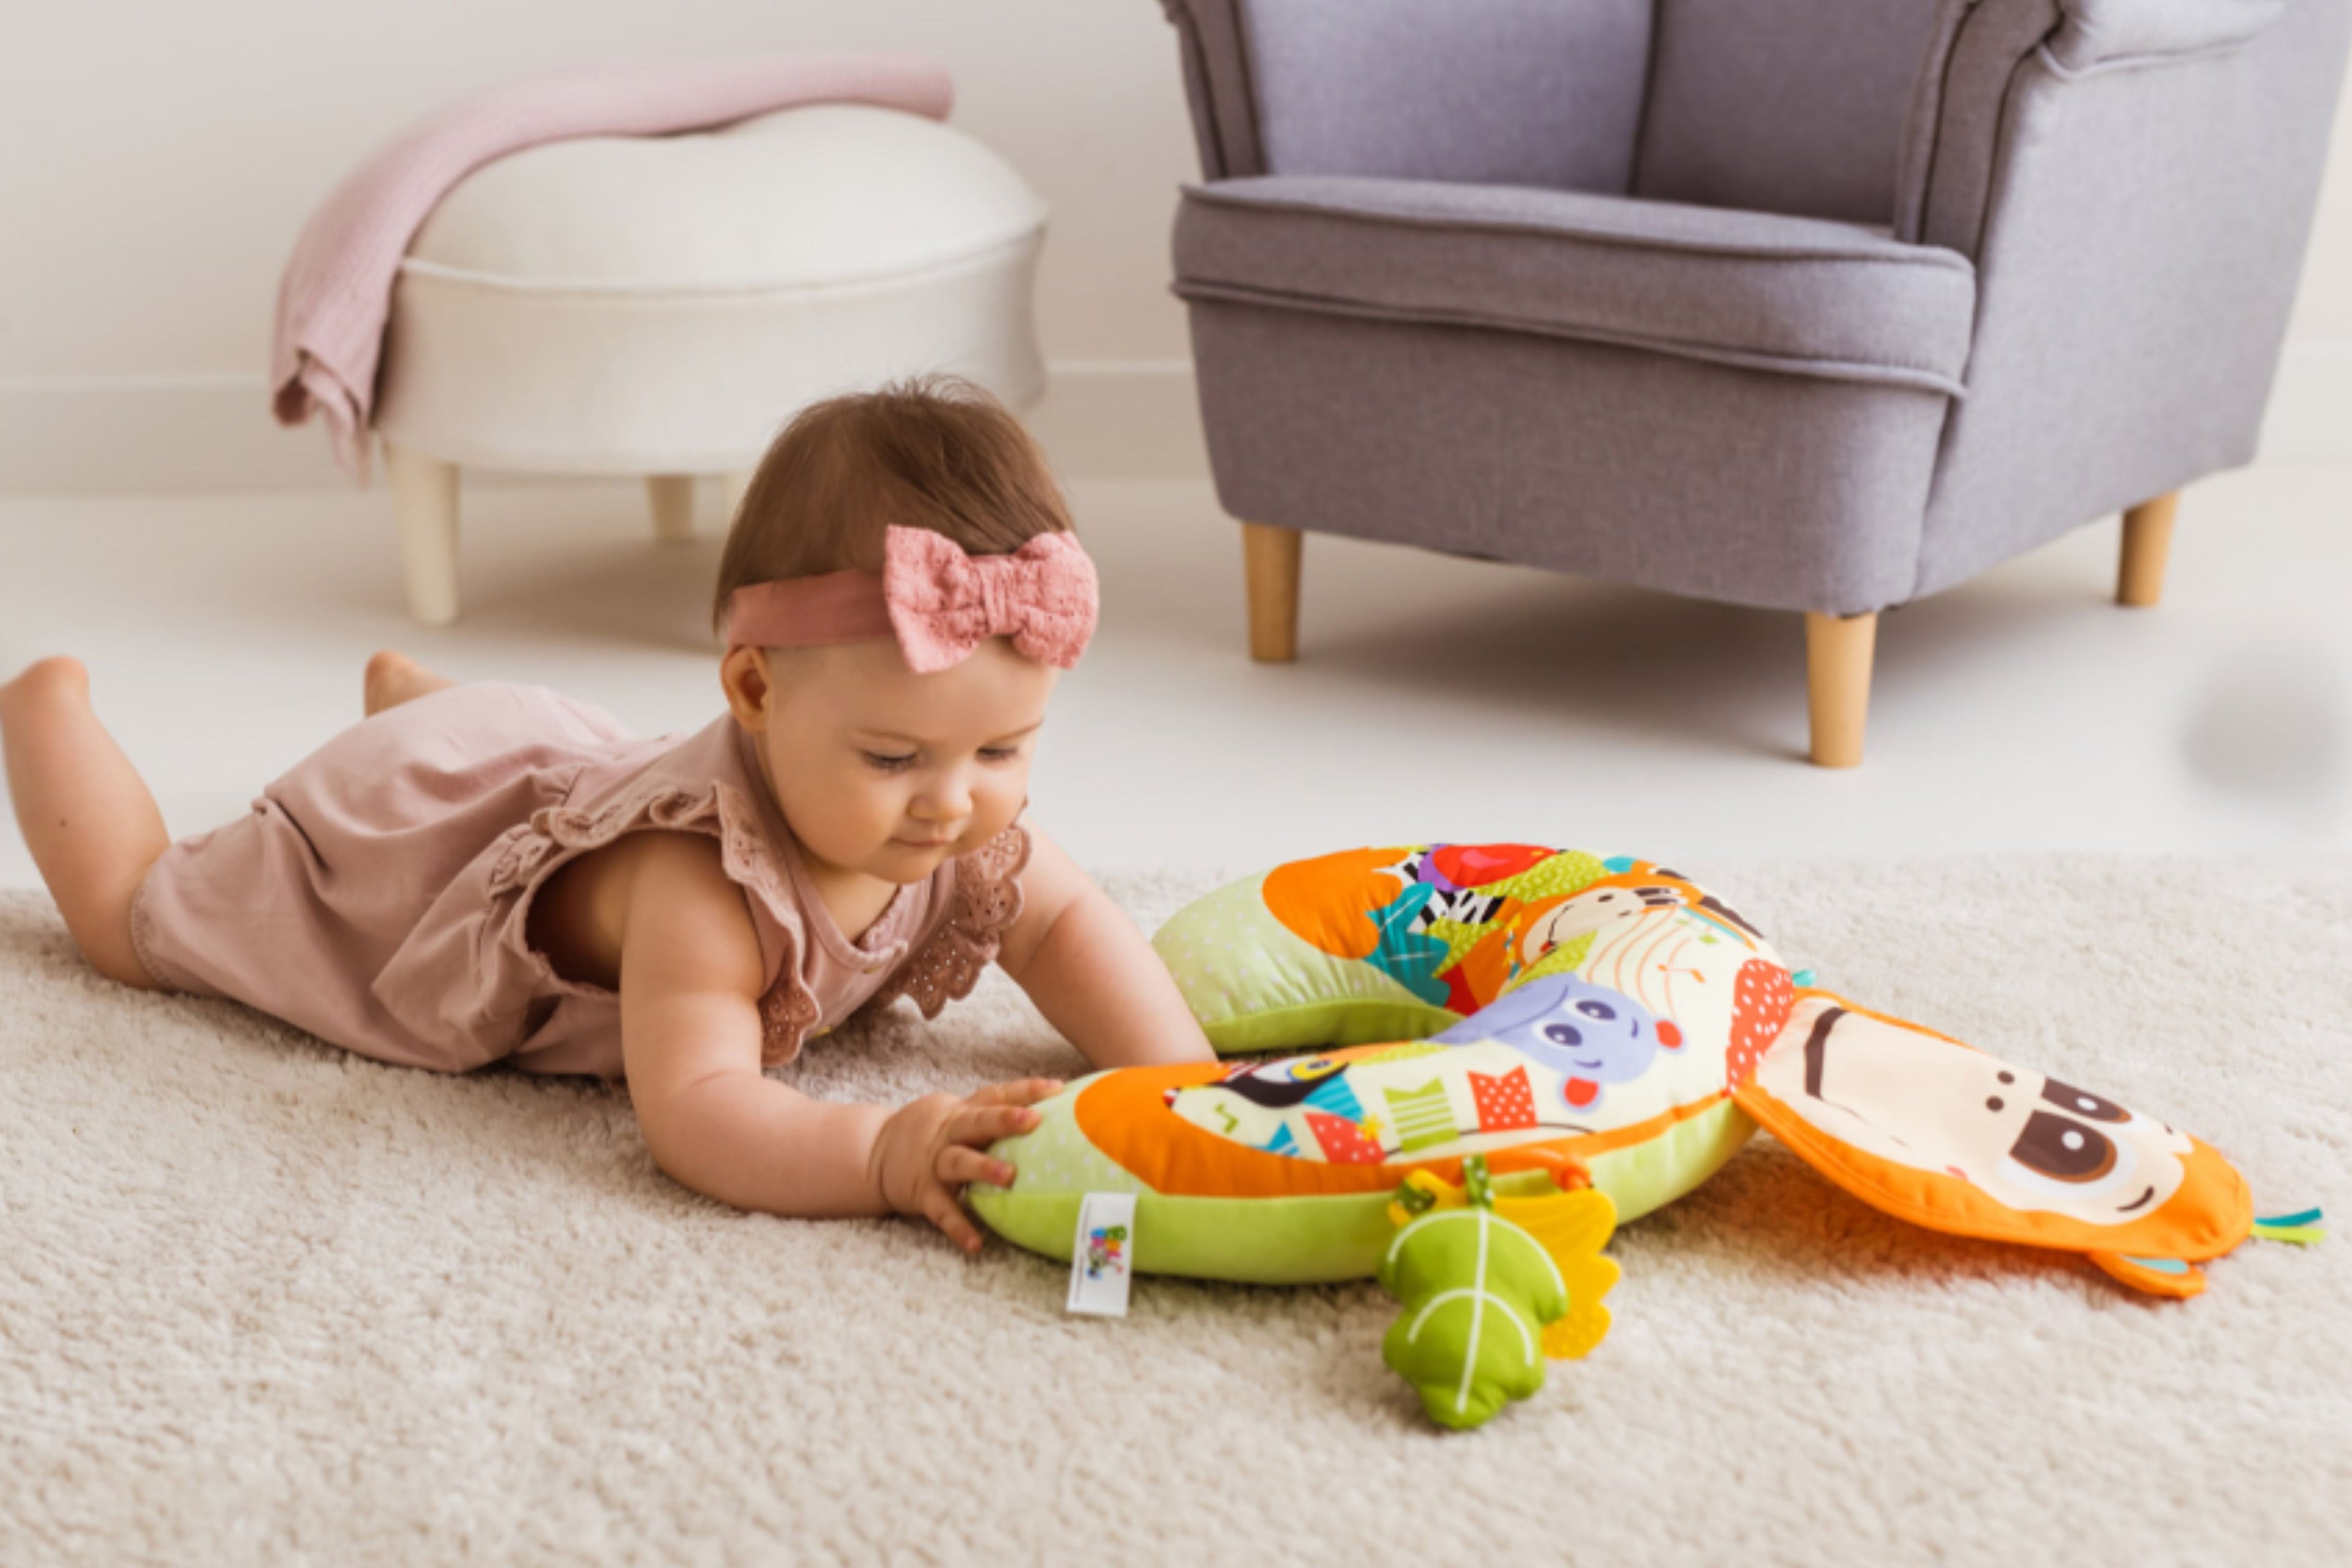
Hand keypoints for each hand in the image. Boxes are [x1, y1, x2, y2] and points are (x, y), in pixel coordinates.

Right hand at [868, 1077, 1062, 1252]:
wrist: (878, 1151)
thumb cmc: (939, 1135)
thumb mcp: (962, 1117)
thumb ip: (997, 1117)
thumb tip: (1059, 1118)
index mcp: (964, 1112)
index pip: (996, 1095)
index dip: (1026, 1090)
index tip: (1057, 1088)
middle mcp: (949, 1133)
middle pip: (977, 1121)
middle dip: (1004, 1119)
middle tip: (1034, 1120)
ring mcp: (934, 1162)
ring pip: (958, 1161)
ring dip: (983, 1168)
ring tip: (1009, 1178)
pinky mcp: (922, 1192)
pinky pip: (942, 1211)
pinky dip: (958, 1227)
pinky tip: (976, 1244)